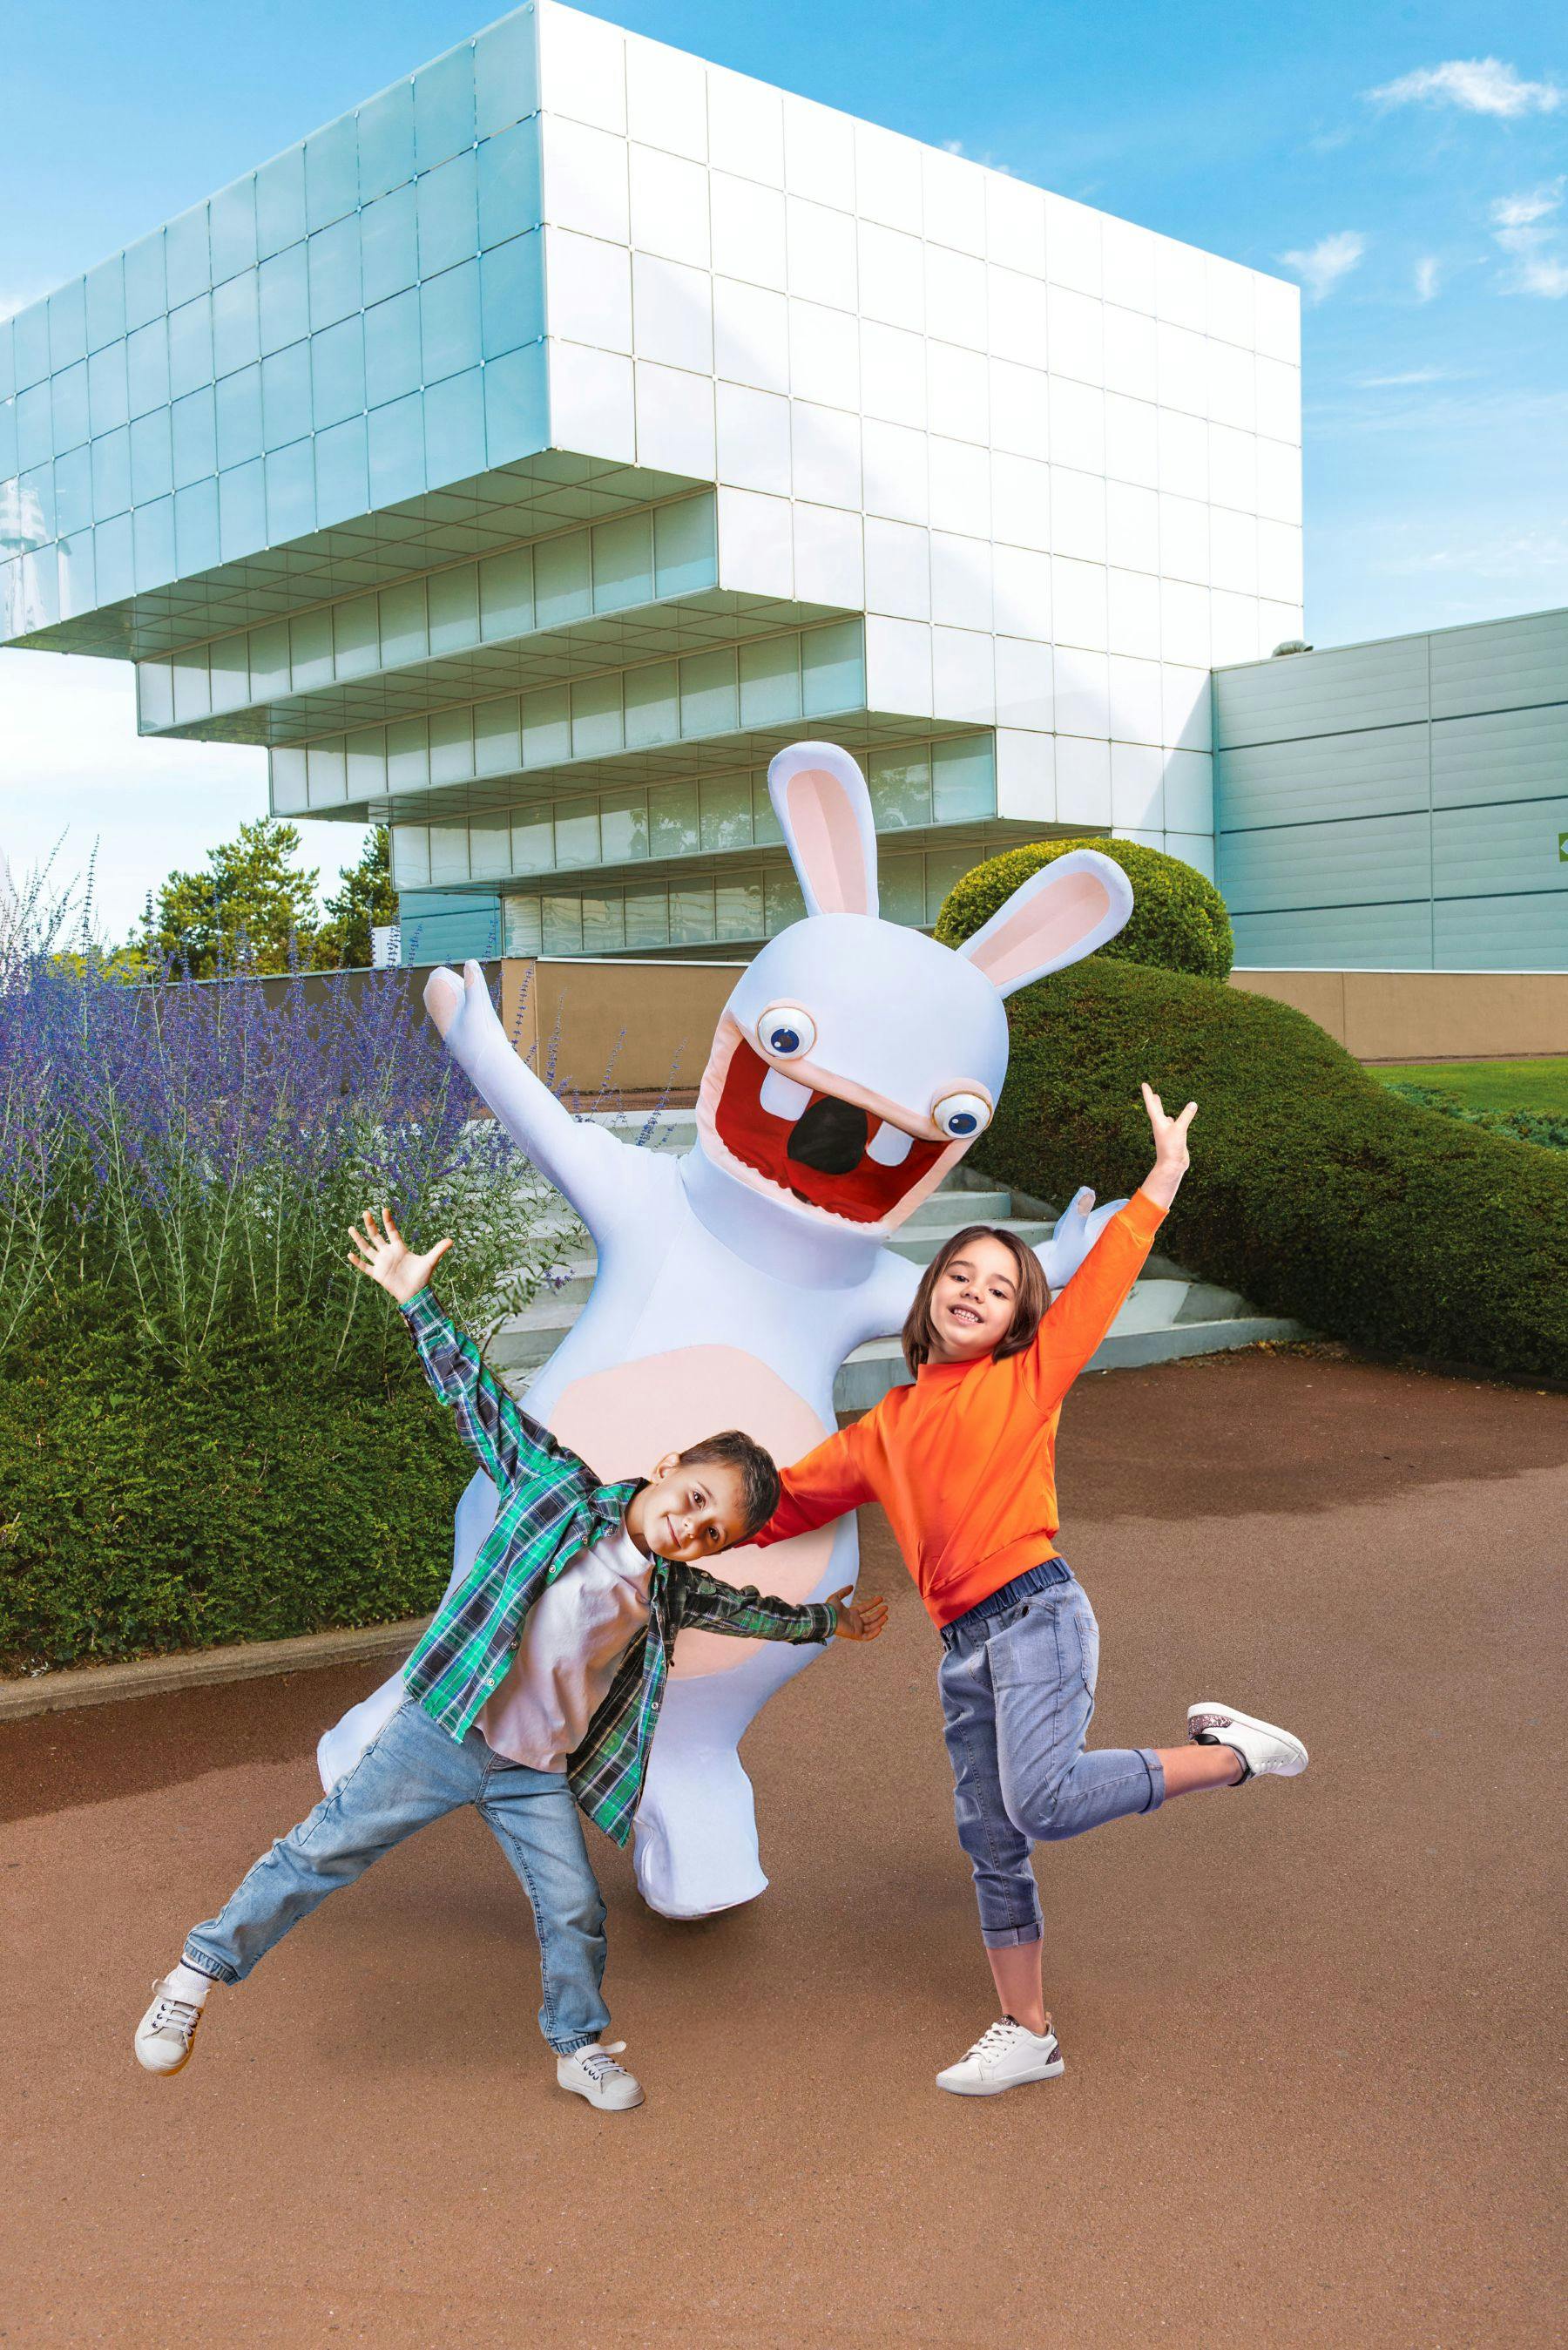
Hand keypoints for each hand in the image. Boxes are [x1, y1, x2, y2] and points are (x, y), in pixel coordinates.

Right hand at [348, 1207, 452, 1305]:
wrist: (416, 1294)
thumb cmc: (422, 1277)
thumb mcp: (430, 1261)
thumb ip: (439, 1250)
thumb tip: (452, 1240)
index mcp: (400, 1248)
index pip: (392, 1231)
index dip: (388, 1221)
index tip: (385, 1209)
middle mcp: (388, 1253)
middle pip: (377, 1236)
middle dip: (371, 1225)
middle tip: (365, 1212)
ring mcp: (382, 1263)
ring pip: (367, 1248)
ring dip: (359, 1239)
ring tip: (350, 1228)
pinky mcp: (378, 1274)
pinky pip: (365, 1267)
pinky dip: (357, 1262)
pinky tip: (349, 1254)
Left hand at [827, 1586, 888, 1641]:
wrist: (827, 1617)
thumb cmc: (829, 1608)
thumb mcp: (836, 1597)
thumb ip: (844, 1591)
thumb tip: (851, 1586)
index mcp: (851, 1613)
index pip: (865, 1608)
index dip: (873, 1603)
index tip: (880, 1598)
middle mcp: (854, 1621)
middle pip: (870, 1618)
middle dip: (878, 1613)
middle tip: (886, 1607)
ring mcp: (855, 1629)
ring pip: (870, 1627)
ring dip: (879, 1622)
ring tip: (886, 1616)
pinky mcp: (855, 1635)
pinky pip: (867, 1637)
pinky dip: (874, 1634)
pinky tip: (880, 1628)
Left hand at [1138, 1082, 1196, 1210]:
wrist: (1172, 1166)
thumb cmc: (1171, 1148)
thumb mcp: (1180, 1129)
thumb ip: (1186, 1116)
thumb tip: (1193, 1104)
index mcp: (1158, 1122)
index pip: (1152, 1105)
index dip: (1148, 1094)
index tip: (1144, 1084)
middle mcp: (1161, 1126)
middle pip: (1156, 1110)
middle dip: (1153, 1101)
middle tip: (1151, 1093)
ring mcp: (1167, 1132)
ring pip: (1163, 1117)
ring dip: (1161, 1109)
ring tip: (1159, 1102)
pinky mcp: (1174, 1138)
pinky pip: (1172, 1125)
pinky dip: (1172, 1119)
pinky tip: (1172, 1118)